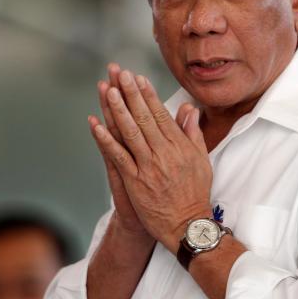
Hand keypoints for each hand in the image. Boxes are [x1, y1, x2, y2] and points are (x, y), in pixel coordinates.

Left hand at [90, 69, 212, 252]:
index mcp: (179, 146)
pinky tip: (96, 125)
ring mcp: (148, 166)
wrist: (187, 225)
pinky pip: (118, 156)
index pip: (160, 114)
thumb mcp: (201, 160)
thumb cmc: (195, 193)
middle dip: (130, 93)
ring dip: (117, 109)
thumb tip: (189, 110)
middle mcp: (163, 152)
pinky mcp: (135, 181)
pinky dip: (106, 140)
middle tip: (121, 73)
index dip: (148, 94)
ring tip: (108, 90)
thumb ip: (192, 133)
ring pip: (130, 132)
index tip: (138, 78)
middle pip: (143, 117)